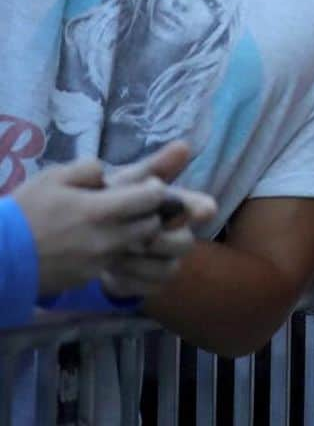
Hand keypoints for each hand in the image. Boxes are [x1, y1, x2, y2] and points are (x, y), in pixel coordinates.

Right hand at [14, 158, 167, 296]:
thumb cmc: (25, 213)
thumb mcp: (54, 177)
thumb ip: (89, 169)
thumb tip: (107, 176)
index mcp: (100, 210)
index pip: (152, 198)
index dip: (154, 188)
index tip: (145, 186)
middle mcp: (107, 239)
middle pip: (151, 225)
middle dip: (149, 213)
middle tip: (134, 205)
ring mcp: (99, 262)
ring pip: (136, 245)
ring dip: (135, 233)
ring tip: (115, 222)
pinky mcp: (88, 278)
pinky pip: (115, 261)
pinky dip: (115, 250)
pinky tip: (95, 241)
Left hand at [101, 140, 216, 298]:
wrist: (87, 237)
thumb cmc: (114, 203)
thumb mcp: (128, 183)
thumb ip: (154, 167)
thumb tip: (185, 145)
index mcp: (175, 208)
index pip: (199, 207)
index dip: (199, 208)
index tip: (202, 210)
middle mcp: (178, 234)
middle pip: (184, 242)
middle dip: (159, 241)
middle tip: (135, 238)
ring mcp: (166, 261)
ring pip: (168, 268)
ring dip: (141, 262)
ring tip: (115, 255)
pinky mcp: (150, 284)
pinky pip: (149, 287)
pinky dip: (129, 280)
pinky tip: (110, 272)